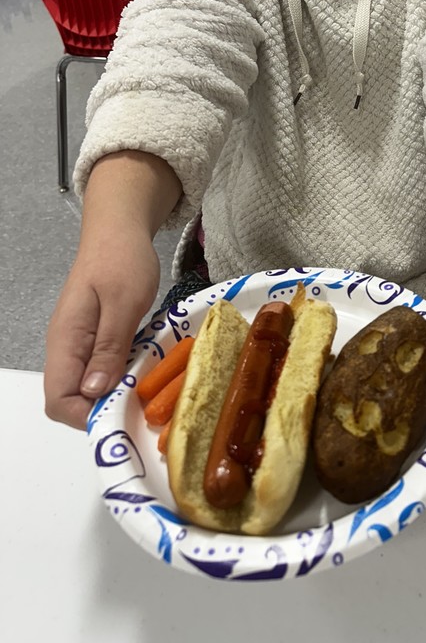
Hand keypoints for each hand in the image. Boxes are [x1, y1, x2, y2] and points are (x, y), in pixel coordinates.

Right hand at [43, 150, 181, 429]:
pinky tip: (147, 366)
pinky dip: (123, 373)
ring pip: (89, 385)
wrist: (120, 227)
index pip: (58, 400)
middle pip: (72, 398)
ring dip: (117, 391)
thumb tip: (94, 393)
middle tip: (144, 400)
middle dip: (104, 407)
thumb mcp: (124, 303)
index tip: (124, 411)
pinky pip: (103, 367)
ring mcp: (81, 342)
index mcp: (66, 341)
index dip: (87, 415)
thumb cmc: (123, 259)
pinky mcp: (96, 335)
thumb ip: (108, 348)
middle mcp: (67, 347)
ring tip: (150, 386)